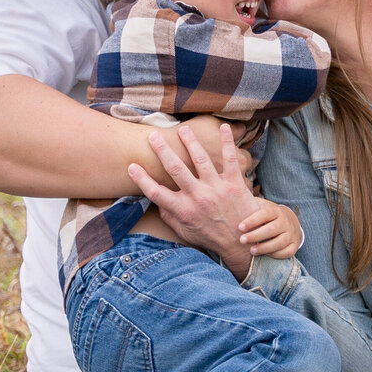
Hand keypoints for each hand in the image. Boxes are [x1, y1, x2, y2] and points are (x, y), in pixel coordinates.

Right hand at [127, 123, 256, 279]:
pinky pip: (231, 159)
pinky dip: (227, 142)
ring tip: (183, 130)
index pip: (156, 193)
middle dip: (163, 152)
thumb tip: (156, 203)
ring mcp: (217, 189)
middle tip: (153, 137)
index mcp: (183, 210)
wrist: (241, 243)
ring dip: (191, 142)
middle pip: (176, 170)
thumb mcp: (185, 232)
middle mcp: (198, 197)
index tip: (131, 166)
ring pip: (201, 160)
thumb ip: (170, 217)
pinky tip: (223, 127)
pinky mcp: (235, 184)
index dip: (142, 179)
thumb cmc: (211, 237)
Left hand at [238, 200, 301, 258]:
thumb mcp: (261, 207)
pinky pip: (287, 252)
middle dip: (256, 235)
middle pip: (272, 229)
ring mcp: (290, 234)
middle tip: (242, 240)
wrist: (290, 222)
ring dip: (265, 247)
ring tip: (251, 251)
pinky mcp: (294, 245)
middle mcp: (284, 222)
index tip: (240, 227)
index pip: (265, 214)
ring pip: (280, 242)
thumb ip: (249, 204)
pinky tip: (265, 255)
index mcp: (275, 211)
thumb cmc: (268, 217)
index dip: (252, 221)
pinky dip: (276, 255)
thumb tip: (230, 200)